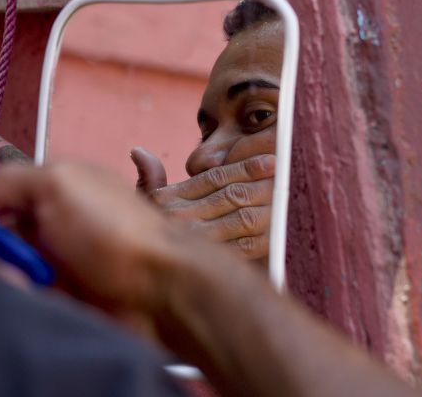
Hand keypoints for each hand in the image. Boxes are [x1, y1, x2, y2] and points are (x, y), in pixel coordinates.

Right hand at [0, 164, 180, 337]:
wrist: (160, 286)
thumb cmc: (110, 227)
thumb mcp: (59, 185)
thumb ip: (7, 182)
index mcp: (49, 187)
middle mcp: (46, 221)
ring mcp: (51, 259)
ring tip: (14, 275)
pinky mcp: (56, 294)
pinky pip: (16, 290)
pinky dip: (13, 290)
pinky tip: (27, 291)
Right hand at [131, 147, 274, 258]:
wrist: (141, 271)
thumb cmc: (146, 236)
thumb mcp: (142, 205)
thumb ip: (149, 177)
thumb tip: (139, 151)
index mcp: (170, 200)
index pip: (214, 178)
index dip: (245, 167)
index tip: (269, 161)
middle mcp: (182, 219)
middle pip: (232, 195)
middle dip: (262, 185)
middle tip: (283, 178)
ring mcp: (197, 242)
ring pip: (241, 218)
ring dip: (266, 208)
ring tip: (282, 199)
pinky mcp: (211, 264)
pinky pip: (243, 247)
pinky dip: (262, 238)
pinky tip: (275, 230)